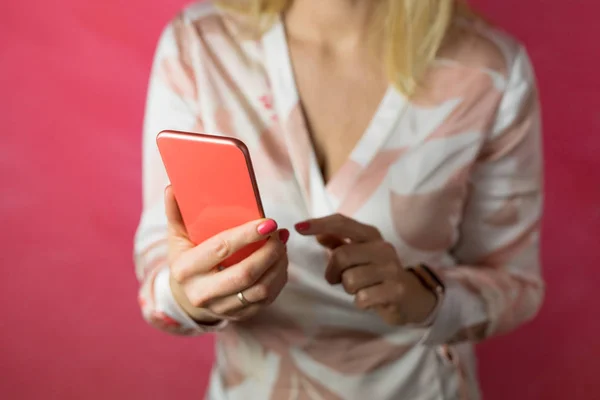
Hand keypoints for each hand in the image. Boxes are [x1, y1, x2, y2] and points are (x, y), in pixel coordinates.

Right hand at [165, 186, 289, 323]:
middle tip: (279, 234)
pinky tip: (281, 261)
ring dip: (278, 265)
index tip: (269, 223)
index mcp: (186, 269)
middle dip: (269, 252)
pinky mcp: (239, 316)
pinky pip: (266, 299)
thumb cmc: (186, 259)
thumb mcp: (177, 238)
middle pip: (245, 274)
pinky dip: (279, 278)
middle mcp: (202, 293)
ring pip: (260, 290)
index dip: (247, 236)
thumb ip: (176, 213)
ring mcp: (221, 308)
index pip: (221, 249)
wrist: (187, 298)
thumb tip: (171, 188)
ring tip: (283, 245)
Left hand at [295, 214, 436, 325]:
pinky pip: (362, 298)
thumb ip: (339, 242)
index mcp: (371, 235)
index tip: (298, 228)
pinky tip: (371, 299)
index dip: (319, 224)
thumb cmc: (378, 273)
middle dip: (333, 272)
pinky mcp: (396, 290)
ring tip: (361, 288)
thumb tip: (317, 233)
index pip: (343, 222)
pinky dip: (360, 302)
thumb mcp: (360, 254)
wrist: (412, 297)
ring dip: (349, 289)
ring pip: (350, 280)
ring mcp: (391, 269)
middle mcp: (383, 248)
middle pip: (341, 255)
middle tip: (339, 279)